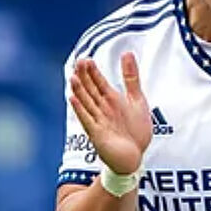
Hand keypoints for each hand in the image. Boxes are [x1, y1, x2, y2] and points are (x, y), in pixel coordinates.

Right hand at [68, 53, 152, 175]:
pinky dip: (80, 110)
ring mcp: (98, 121)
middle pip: (90, 90)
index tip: (86, 59)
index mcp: (111, 100)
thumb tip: (127, 53)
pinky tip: (73, 100)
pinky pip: (87, 120)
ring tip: (72, 78)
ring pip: (86, 103)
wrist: (134, 157)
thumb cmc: (135, 131)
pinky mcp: (97, 134)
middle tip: (78, 62)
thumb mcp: (137, 100)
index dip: (93, 71)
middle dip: (85, 77)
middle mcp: (102, 109)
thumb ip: (131, 77)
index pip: (99, 82)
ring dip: (79, 91)